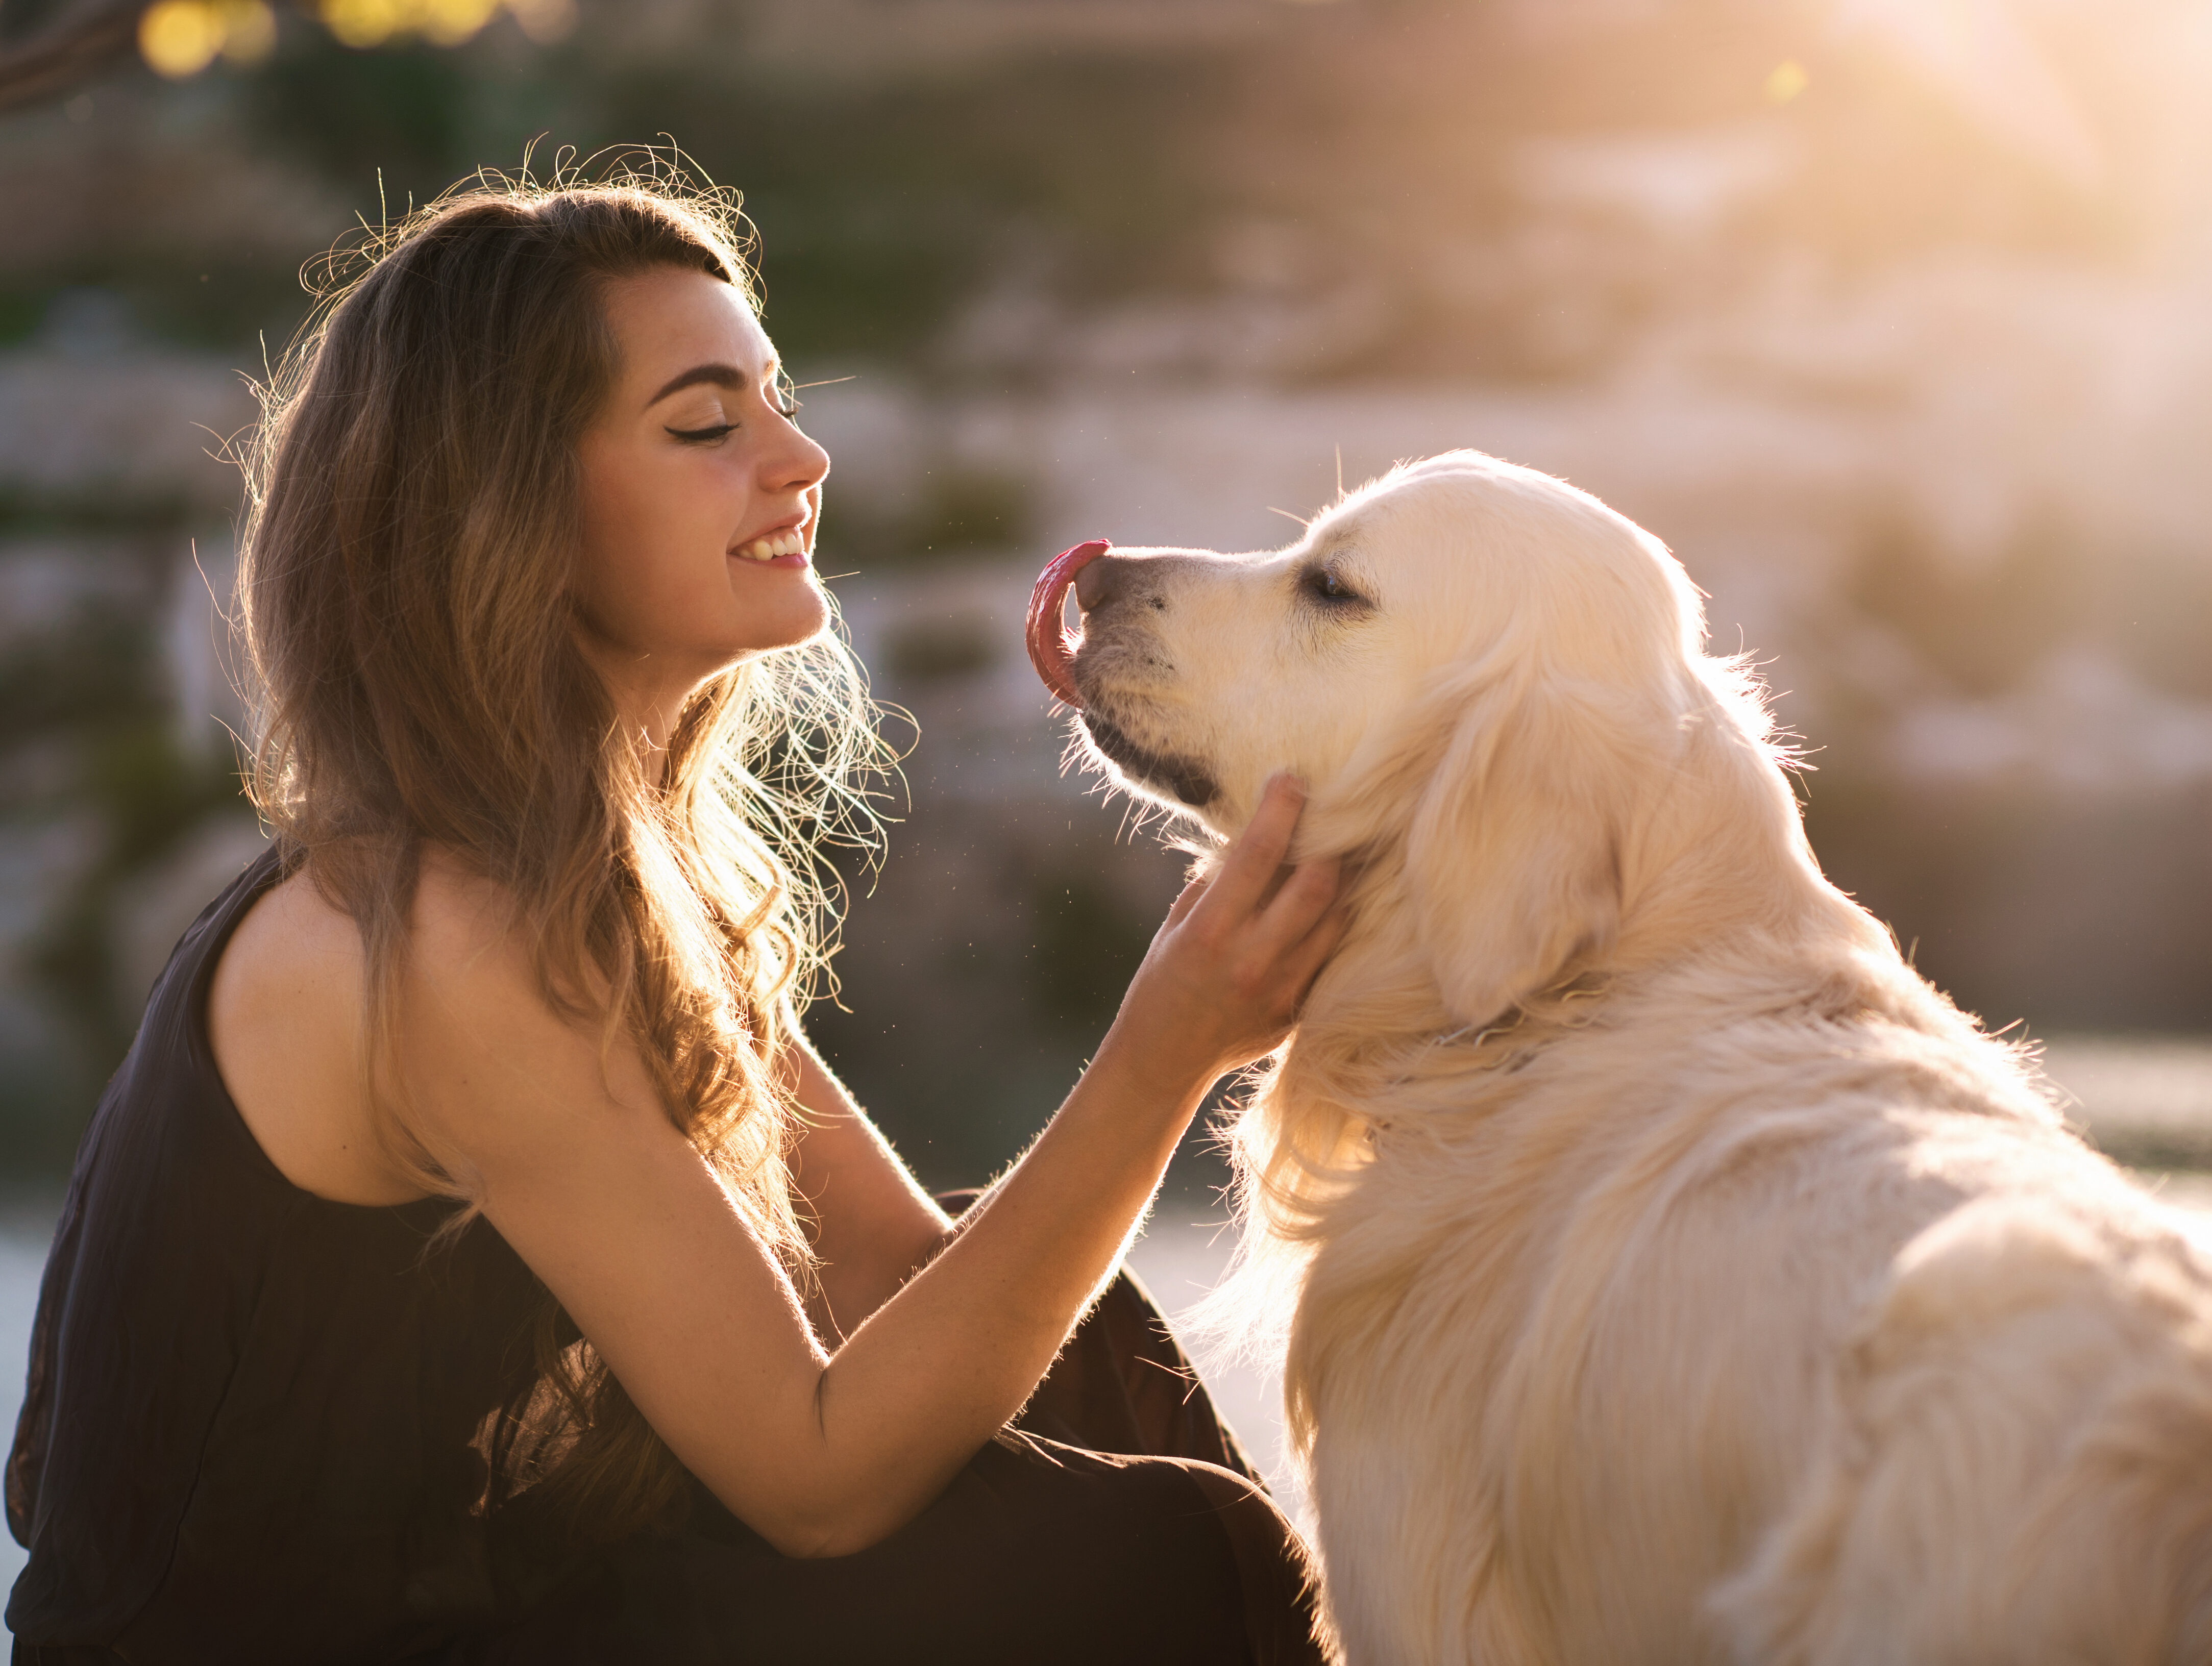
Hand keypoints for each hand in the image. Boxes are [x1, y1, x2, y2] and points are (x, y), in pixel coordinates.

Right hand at [1102, 774, 1345, 1097]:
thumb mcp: (1176, 926)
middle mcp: (1253, 960)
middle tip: (1325, 817)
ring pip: (1337, 917)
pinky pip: (1331, 954)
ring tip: (1334, 854)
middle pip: (1319, 884)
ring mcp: (1283, 990)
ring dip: (1339, 880)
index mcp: (1212, 932)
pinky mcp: (1299, 1011)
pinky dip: (1333, 923)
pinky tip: (1328, 904)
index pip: (1260, 854)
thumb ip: (1216, 883)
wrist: (1163, 1060)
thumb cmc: (1162, 983)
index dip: (1281, 808)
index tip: (1290, 778)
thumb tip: (1254, 835)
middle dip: (1327, 842)